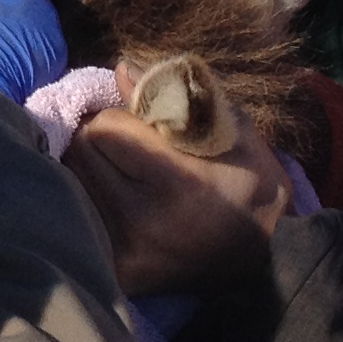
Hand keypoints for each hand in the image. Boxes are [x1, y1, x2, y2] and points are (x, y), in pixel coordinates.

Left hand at [63, 106, 289, 296]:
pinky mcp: (119, 273)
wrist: (269, 257)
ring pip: (73, 183)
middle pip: (80, 152)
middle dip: (99, 140)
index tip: (141, 126)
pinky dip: (90, 204)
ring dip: (89, 171)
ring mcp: (127, 252)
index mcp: (178, 180)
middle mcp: (144, 220)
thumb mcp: (230, 126)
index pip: (104, 126)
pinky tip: (115, 203)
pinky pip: (80, 219)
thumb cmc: (249, 180)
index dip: (119, 117)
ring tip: (122, 176)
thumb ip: (175, 93)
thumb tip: (121, 68)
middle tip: (126, 150)